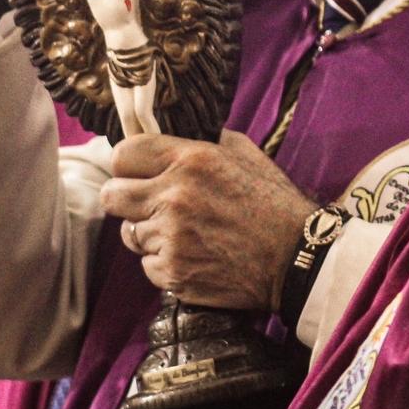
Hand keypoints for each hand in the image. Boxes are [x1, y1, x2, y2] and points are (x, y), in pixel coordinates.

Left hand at [100, 130, 313, 309]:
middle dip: (126, 200)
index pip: (122, 154)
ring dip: (149, 234)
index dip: (127, 165)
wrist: (297, 260)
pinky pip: (146, 265)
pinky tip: (192, 256)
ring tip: (183, 234)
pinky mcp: (173, 273)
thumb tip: (171, 135)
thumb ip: (204, 140)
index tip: (137, 173)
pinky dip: (164, 263)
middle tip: (148, 205)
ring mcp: (171, 238)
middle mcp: (174, 196)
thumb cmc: (273, 204)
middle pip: (111, 196)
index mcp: (190, 160)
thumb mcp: (244, 154)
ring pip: (129, 234)